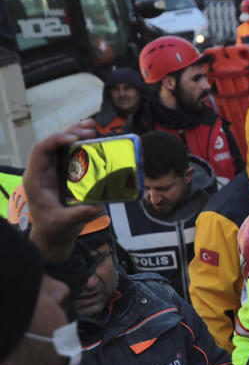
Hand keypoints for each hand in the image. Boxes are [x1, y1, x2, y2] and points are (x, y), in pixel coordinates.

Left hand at [23, 119, 102, 261]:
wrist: (53, 237)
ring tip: (93, 127)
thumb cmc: (54, 230)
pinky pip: (70, 155)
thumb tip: (96, 207)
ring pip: (62, 147)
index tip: (75, 138)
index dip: (56, 140)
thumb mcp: (64, 224)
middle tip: (91, 128)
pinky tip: (94, 140)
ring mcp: (53, 172)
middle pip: (52, 144)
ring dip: (77, 135)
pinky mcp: (63, 175)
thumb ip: (78, 215)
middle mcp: (42, 171)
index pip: (40, 150)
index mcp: (36, 179)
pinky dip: (82, 145)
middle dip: (70, 132)